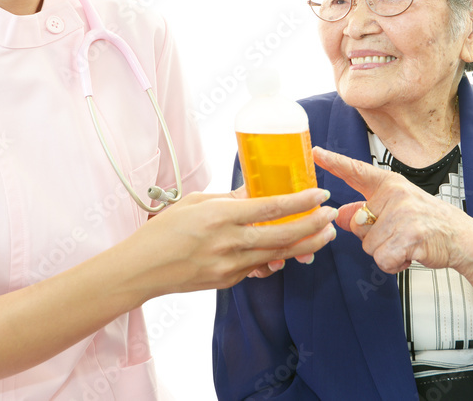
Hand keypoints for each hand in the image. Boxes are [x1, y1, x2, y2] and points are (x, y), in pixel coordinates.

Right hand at [122, 186, 337, 297]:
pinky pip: (259, 267)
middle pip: (282, 234)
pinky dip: (277, 258)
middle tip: (331, 215)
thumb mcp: (195, 202)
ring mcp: (229, 266)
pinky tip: (291, 249)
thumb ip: (229, 198)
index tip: (319, 193)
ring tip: (325, 234)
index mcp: (219, 216)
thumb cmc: (163, 231)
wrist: (140, 270)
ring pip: (277, 255)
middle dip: (312, 225)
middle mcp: (228, 242)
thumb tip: (256, 190)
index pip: (270, 207)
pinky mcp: (227, 281)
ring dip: (305, 244)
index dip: (299, 201)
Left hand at [313, 147, 472, 274]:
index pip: (357, 172)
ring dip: (386, 253)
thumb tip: (338, 215)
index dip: (334, 162)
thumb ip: (366, 212)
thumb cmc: (428, 222)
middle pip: (357, 226)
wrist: (462, 238)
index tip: (316, 152)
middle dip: (373, 238)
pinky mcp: (410, 235)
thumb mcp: (396, 210)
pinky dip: (395, 264)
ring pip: (369, 247)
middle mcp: (395, 195)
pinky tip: (411, 254)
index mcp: (390, 185)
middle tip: (399, 234)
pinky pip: (383, 260)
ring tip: (407, 244)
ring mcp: (403, 214)